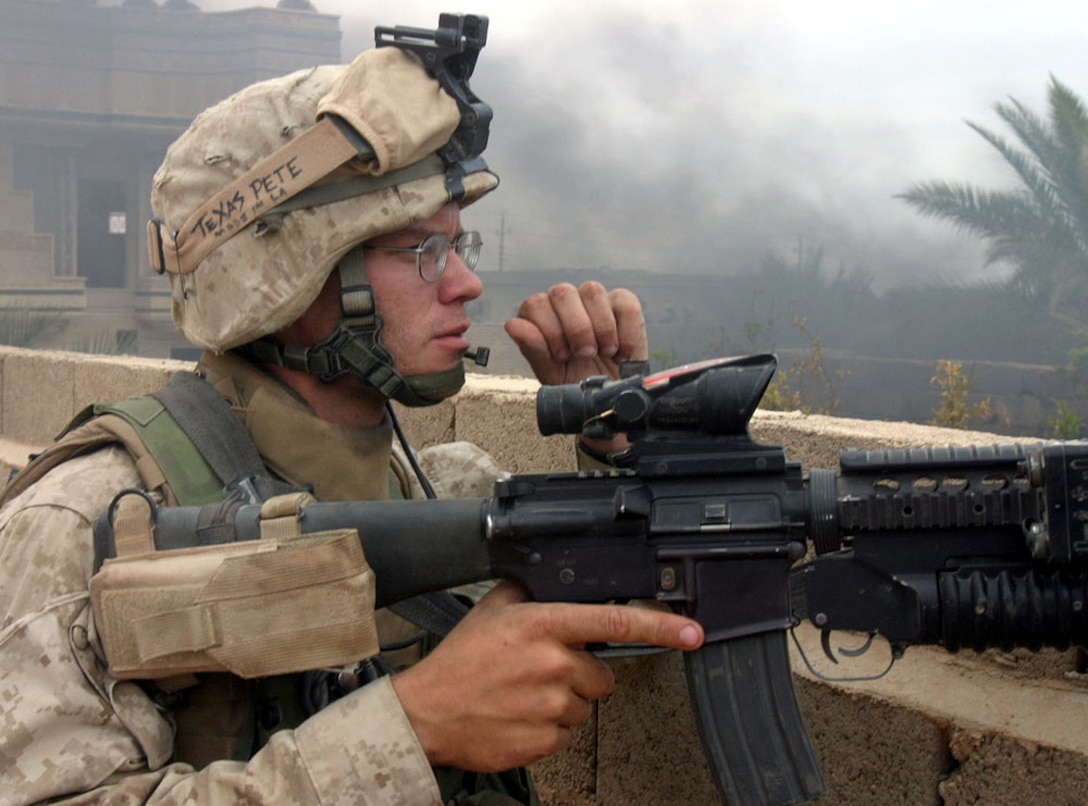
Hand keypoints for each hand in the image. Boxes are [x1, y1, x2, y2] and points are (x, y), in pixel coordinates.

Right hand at [390, 582, 702, 771]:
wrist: (427, 713)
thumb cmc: (459, 661)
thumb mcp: (493, 610)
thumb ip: (532, 592)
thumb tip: (557, 581)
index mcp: (544, 625)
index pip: (614, 621)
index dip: (660, 626)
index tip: (692, 632)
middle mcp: (553, 664)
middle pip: (602, 674)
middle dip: (580, 674)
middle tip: (541, 672)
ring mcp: (551, 706)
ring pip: (585, 706)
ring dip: (564, 702)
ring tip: (524, 694)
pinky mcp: (545, 740)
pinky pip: (567, 733)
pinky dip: (548, 727)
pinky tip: (519, 715)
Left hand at [504, 282, 646, 386]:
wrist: (612, 397)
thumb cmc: (578, 382)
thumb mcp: (553, 374)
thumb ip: (534, 350)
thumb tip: (512, 325)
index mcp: (542, 317)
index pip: (535, 304)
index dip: (549, 330)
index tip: (562, 356)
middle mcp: (565, 303)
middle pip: (562, 292)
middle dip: (575, 327)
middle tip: (585, 355)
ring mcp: (593, 300)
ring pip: (592, 290)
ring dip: (601, 327)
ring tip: (605, 353)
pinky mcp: (622, 304)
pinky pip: (624, 302)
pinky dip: (625, 331)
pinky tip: (621, 352)